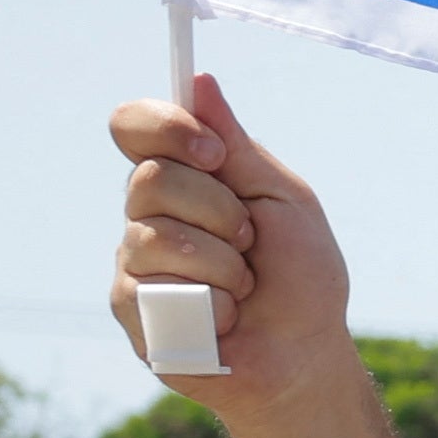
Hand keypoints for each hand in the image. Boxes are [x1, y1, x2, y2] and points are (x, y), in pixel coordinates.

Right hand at [107, 76, 364, 422]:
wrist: (306, 355)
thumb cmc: (302, 278)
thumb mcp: (285, 201)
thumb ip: (239, 147)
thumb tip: (200, 81)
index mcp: (182, 179)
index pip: (133, 126)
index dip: (165, 128)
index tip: (214, 154)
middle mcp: (147, 214)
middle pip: (151, 179)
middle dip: (220, 212)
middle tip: (252, 244)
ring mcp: (133, 262)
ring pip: (155, 236)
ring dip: (224, 264)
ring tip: (244, 288)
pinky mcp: (130, 310)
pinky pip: (157, 288)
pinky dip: (211, 302)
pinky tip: (224, 319)